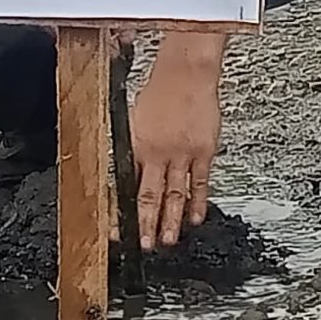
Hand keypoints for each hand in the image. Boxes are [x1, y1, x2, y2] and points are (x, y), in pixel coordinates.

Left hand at [127, 38, 222, 250]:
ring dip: (171, 220)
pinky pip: (200, 182)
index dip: (120, 211)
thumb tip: (120, 174)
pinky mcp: (203, 151)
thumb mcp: (131, 120)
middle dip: (145, 223)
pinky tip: (195, 217)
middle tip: (145, 245)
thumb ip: (129, 149)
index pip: (124, 186)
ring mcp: (182, 154)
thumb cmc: (159, 92)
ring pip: (174, 193)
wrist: (187, 74)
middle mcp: (157, 153)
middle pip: (149, 195)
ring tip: (167, 240)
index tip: (116, 231)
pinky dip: (197, 202)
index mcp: (135, 146)